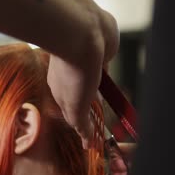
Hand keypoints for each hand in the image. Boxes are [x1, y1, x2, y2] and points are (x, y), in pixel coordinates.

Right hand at [47, 9, 118, 148]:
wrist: (82, 33)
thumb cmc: (73, 69)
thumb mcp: (75, 105)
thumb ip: (80, 123)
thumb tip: (86, 141)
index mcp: (61, 91)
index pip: (72, 114)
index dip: (83, 127)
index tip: (92, 141)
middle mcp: (71, 78)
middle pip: (82, 100)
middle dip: (90, 112)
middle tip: (102, 127)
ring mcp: (86, 65)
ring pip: (94, 85)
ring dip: (100, 95)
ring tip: (109, 109)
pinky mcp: (100, 54)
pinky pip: (106, 70)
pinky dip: (108, 79)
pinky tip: (113, 85)